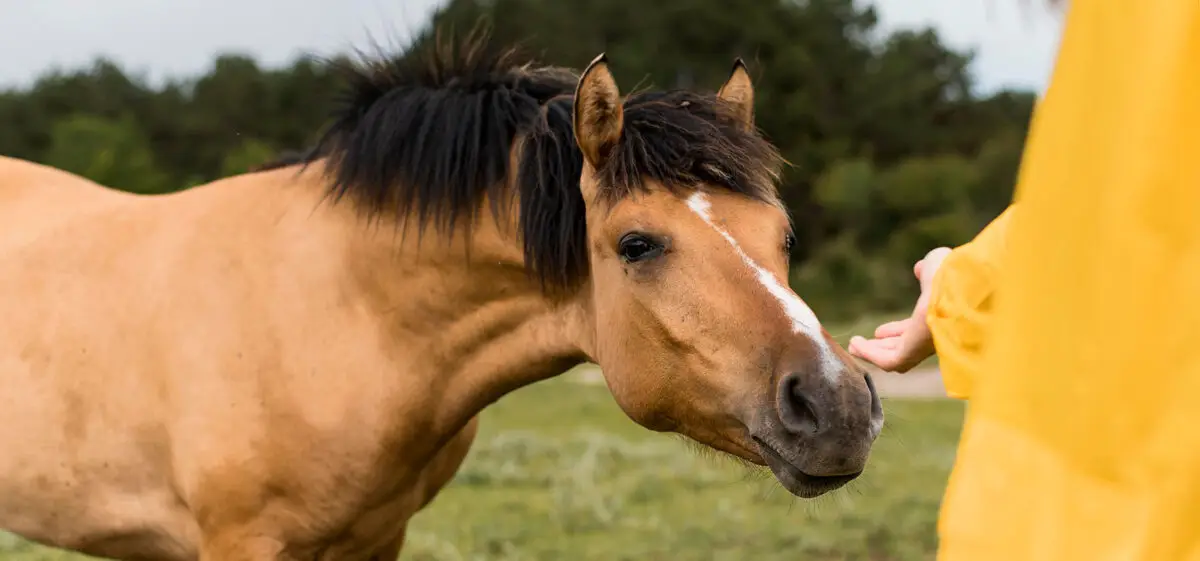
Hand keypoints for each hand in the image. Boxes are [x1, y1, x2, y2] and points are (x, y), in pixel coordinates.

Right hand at [848, 247, 950, 372]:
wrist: (959, 287)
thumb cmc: (953, 275)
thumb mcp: (937, 265)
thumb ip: (928, 268)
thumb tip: (921, 268)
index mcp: (940, 318)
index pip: (916, 331)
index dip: (897, 331)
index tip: (879, 331)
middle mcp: (933, 337)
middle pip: (904, 348)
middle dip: (884, 346)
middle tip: (865, 342)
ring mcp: (923, 347)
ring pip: (895, 358)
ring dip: (872, 353)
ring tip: (852, 345)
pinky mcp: (912, 353)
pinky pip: (888, 361)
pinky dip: (869, 354)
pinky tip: (855, 344)